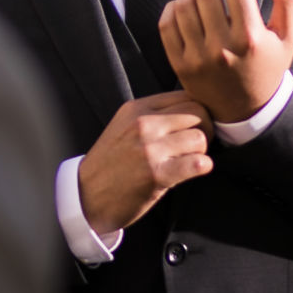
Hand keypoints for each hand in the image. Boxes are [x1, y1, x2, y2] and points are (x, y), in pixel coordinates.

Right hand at [77, 91, 213, 238]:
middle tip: (197, 144)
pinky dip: (202, 167)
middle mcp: (144, 124)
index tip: (196, 126)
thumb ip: (153, 116)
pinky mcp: (157, 174)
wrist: (86, 197)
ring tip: (189, 160)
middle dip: (205, 129)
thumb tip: (191, 111)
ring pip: (200, 138)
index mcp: (137, 108)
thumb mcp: (125, 127)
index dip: (199, 112)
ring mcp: (150, 149)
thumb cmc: (110, 165)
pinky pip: (198, 163)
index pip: (185, 96)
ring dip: (201, 151)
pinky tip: (193, 171)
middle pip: (198, 112)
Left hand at [160, 0, 292, 124]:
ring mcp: (198, 57)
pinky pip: (167, 24)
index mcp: (251, 36)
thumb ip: (288, 0)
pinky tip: (185, 3)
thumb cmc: (268, 68)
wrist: (247, 110)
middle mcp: (222, 46)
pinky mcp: (180, 64)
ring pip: (184, 4)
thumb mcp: (288, 37)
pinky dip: (173, 7)